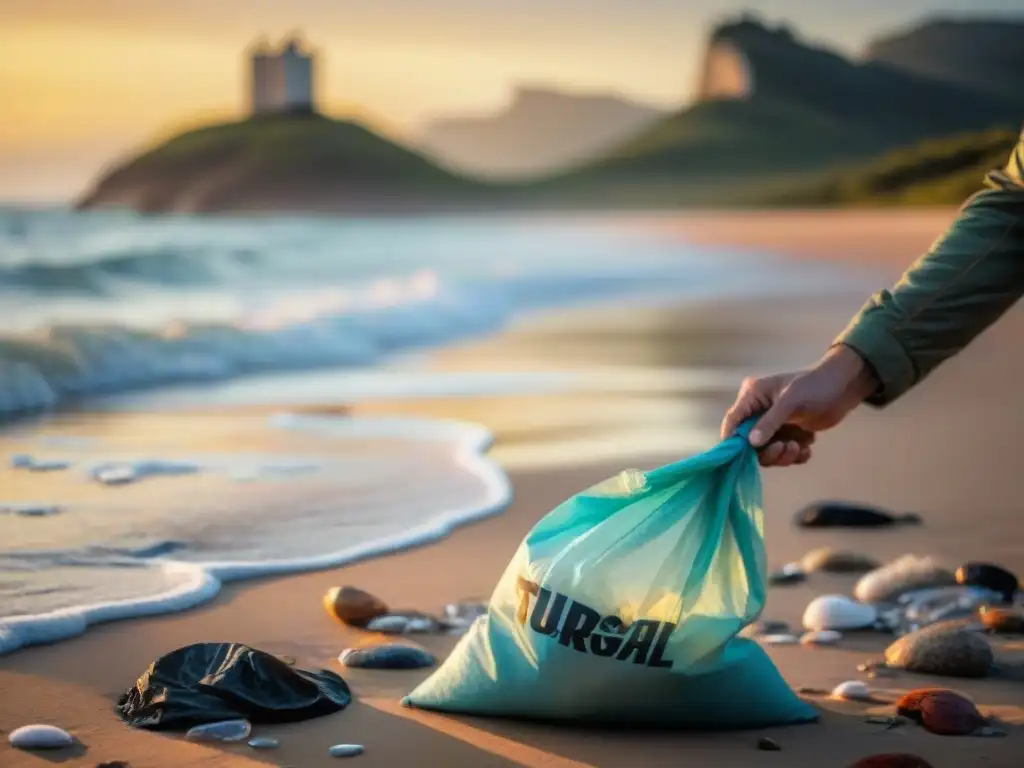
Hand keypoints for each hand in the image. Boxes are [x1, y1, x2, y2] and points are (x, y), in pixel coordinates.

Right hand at [720, 345, 878, 466]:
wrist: (844, 388)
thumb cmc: (815, 386)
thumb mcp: (791, 401)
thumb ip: (770, 422)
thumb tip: (751, 443)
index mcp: (752, 397)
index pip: (733, 420)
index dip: (732, 440)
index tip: (739, 457)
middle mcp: (758, 412)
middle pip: (748, 442)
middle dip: (767, 451)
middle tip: (786, 448)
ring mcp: (773, 425)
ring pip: (766, 451)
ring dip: (783, 454)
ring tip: (800, 446)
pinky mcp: (787, 434)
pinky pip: (783, 453)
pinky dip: (795, 455)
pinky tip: (807, 448)